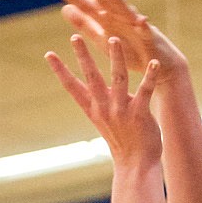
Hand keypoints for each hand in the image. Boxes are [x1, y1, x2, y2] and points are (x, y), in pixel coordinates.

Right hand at [46, 34, 161, 168]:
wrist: (136, 165)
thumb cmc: (122, 140)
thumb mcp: (106, 118)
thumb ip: (103, 98)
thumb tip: (98, 79)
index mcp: (93, 109)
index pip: (72, 87)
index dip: (60, 71)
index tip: (48, 54)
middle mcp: (104, 108)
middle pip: (91, 78)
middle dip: (83, 57)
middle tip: (75, 37)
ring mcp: (121, 111)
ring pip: (118, 79)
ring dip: (116, 58)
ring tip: (114, 39)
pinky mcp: (139, 114)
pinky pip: (144, 91)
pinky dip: (149, 76)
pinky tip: (153, 62)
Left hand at [53, 0, 186, 81]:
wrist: (156, 64)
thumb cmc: (129, 49)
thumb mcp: (103, 37)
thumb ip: (86, 24)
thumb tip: (66, 10)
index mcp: (107, 20)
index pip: (88, 6)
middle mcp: (120, 18)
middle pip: (105, 2)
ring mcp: (136, 26)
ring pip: (126, 11)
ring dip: (119, 0)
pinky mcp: (150, 38)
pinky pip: (147, 32)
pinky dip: (144, 26)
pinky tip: (142, 20)